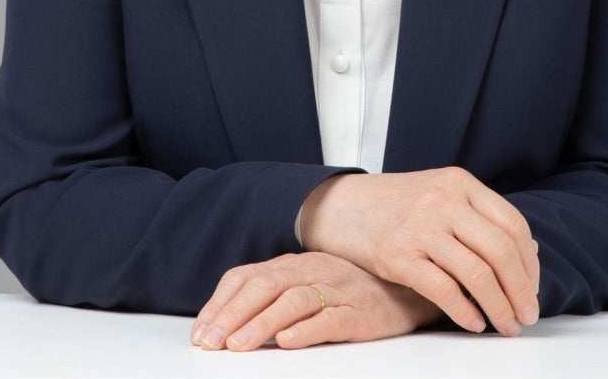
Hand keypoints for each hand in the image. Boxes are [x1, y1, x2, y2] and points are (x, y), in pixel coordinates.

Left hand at [191, 251, 441, 351]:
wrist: (407, 288)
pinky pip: (332, 318)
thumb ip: (273, 298)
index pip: (248, 277)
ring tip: (240, 345)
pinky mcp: (361, 311)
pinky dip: (308, 329)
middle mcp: (312, 270)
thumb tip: (226, 325)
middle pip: (266, 286)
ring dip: (262, 323)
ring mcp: (337, 288)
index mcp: (294, 264)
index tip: (200, 333)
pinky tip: (289, 341)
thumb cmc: (351, 290)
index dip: (221, 304)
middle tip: (212, 344)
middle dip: (233, 316)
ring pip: (293, 300)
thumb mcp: (307, 287)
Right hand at [300, 167, 539, 335]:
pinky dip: (466, 312)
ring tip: (506, 326)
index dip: (529, 263)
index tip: (531, 288)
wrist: (339, 204)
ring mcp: (421, 227)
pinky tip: (473, 322)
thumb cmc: (394, 204)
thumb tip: (529, 253)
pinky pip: (445, 290)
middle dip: (521, 291)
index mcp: (459, 183)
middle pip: (501, 251)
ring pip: (478, 274)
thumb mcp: (439, 192)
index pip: (513, 225)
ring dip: (500, 308)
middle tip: (527, 316)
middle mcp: (444, 201)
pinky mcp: (399, 256)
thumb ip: (478, 215)